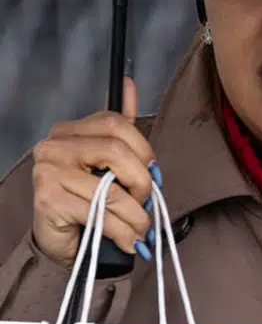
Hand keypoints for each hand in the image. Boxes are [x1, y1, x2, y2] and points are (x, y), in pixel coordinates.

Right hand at [31, 77, 155, 267]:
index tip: (150, 172)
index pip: (117, 123)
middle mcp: (53, 146)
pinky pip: (100, 213)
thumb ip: (120, 123)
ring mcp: (48, 171)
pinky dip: (123, 231)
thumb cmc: (89, 199)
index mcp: (69, 131)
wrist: (63, 241)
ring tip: (142, 228)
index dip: (144, 150)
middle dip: (142, 181)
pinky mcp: (48, 199)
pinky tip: (129, 240)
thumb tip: (128, 82)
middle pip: (116, 151)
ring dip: (136, 215)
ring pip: (111, 188)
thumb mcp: (109, 160)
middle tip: (146, 202)